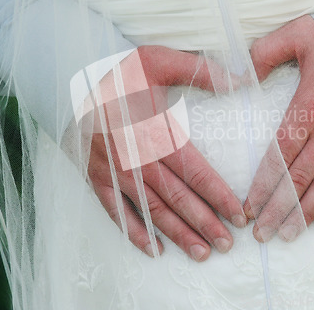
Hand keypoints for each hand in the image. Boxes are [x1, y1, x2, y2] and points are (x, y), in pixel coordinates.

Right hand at [85, 46, 246, 260]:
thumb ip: (201, 71)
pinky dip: (135, 232)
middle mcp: (135, 157)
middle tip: (227, 244)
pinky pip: (116, 212)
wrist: (72, 81)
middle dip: (204, 222)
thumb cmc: (120, 73)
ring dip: (177, 234)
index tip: (239, 214)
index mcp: (154, 131)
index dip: (218, 195)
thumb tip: (241, 80)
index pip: (194, 170)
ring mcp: (114, 171)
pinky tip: (154, 250)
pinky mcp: (97, 178)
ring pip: (150, 210)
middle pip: (175, 197)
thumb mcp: (159, 61)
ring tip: (200, 253)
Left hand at [244, 15, 313, 241]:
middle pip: (298, 178)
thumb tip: (240, 77)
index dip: (262, 185)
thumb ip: (265, 53)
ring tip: (287, 234)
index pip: (279, 155)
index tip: (248, 207)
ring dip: (304, 213)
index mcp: (308, 106)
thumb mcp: (299, 34)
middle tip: (261, 233)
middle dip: (277, 208)